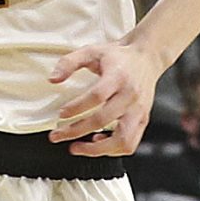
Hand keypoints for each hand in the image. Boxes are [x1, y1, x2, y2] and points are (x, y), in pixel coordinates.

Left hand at [50, 39, 163, 155]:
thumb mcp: (92, 51)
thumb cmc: (118, 57)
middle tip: (57, 135)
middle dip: (76, 131)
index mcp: (118, 76)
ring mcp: (139, 110)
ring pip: (122, 139)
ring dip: (97, 149)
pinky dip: (112, 149)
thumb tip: (53, 79)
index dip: (77, 107)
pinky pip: (130, 143)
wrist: (146, 58)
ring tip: (76, 148)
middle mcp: (131, 95)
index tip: (61, 114)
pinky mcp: (143, 120)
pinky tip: (96, 142)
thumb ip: (69, 62)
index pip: (97, 96)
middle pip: (103, 119)